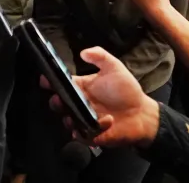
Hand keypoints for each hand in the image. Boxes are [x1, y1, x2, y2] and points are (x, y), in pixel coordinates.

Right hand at [45, 47, 159, 148]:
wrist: (142, 113)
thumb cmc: (127, 90)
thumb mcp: (115, 68)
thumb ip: (100, 56)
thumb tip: (83, 52)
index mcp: (81, 87)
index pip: (61, 84)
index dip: (50, 81)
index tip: (46, 79)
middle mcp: (80, 104)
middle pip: (59, 104)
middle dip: (55, 102)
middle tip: (59, 99)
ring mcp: (85, 120)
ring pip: (68, 121)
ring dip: (69, 119)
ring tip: (76, 115)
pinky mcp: (93, 134)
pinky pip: (84, 136)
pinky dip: (89, 132)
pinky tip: (104, 122)